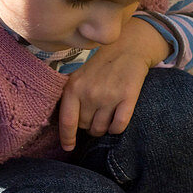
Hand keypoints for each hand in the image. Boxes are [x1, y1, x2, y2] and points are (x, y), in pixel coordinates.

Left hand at [58, 18, 170, 149]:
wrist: (128, 46)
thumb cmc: (99, 62)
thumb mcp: (78, 73)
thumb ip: (70, 95)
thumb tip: (64, 124)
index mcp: (73, 87)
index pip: (67, 122)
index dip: (67, 138)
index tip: (68, 147)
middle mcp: (90, 93)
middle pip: (85, 126)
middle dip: (87, 126)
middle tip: (93, 115)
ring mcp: (109, 96)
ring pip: (101, 129)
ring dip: (102, 128)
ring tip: (104, 116)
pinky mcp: (128, 98)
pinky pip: (118, 126)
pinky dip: (116, 128)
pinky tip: (116, 120)